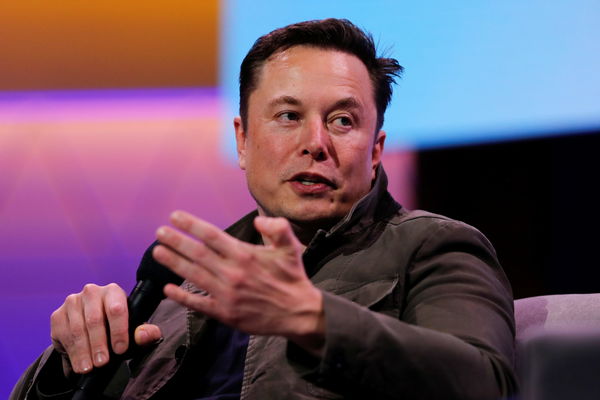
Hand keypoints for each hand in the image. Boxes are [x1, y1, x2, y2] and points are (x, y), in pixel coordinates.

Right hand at [50, 283, 161, 374]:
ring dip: (83, 351)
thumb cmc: (117, 328)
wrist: (93, 331)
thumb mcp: (135, 331)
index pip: (116, 309)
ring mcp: (72, 302)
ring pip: (77, 329)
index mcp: (113, 292)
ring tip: (89, 367)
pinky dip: (71, 351)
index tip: (120, 350)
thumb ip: (146, 333)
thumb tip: (143, 335)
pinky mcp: (58, 315)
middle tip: (102, 362)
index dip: (118, 331)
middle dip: (99, 344)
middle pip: (94, 320)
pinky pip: (63, 334)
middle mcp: (92, 292)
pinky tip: (78, 362)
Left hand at [153, 211, 324, 354]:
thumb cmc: (292, 278)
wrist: (298, 313)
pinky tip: (168, 289)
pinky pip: (198, 304)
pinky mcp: (225, 313)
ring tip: (158, 252)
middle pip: (197, 253)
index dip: (191, 224)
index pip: (211, 235)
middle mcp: (232, 273)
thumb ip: (277, 228)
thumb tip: (259, 220)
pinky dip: (181, 296)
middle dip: (176, 241)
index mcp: (245, 255)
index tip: (175, 216)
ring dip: (173, 263)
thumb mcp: (290, 248)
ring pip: (193, 276)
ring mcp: (226, 295)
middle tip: (160, 232)